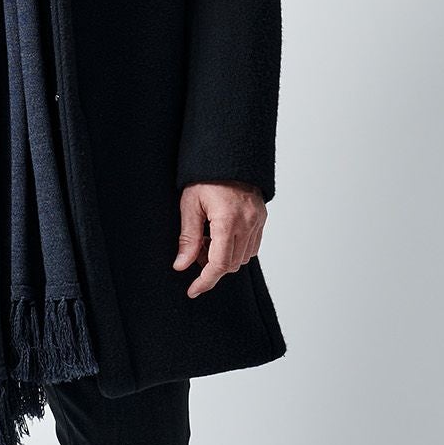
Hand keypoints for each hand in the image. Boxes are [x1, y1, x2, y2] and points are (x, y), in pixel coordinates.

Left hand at [173, 181, 265, 298]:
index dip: (205, 281)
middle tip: (194, 250)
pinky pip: (251, 246)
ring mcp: (258, 221)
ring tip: (206, 238)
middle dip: (211, 266)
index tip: (193, 290)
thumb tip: (181, 266)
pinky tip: (220, 235)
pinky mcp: (262, 219)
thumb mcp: (190, 204)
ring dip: (223, 258)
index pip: (219, 264)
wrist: (228, 154)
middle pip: (231, 264)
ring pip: (242, 258)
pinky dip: (235, 249)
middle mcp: (248, 223)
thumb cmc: (205, 176)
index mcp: (228, 220)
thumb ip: (187, 238)